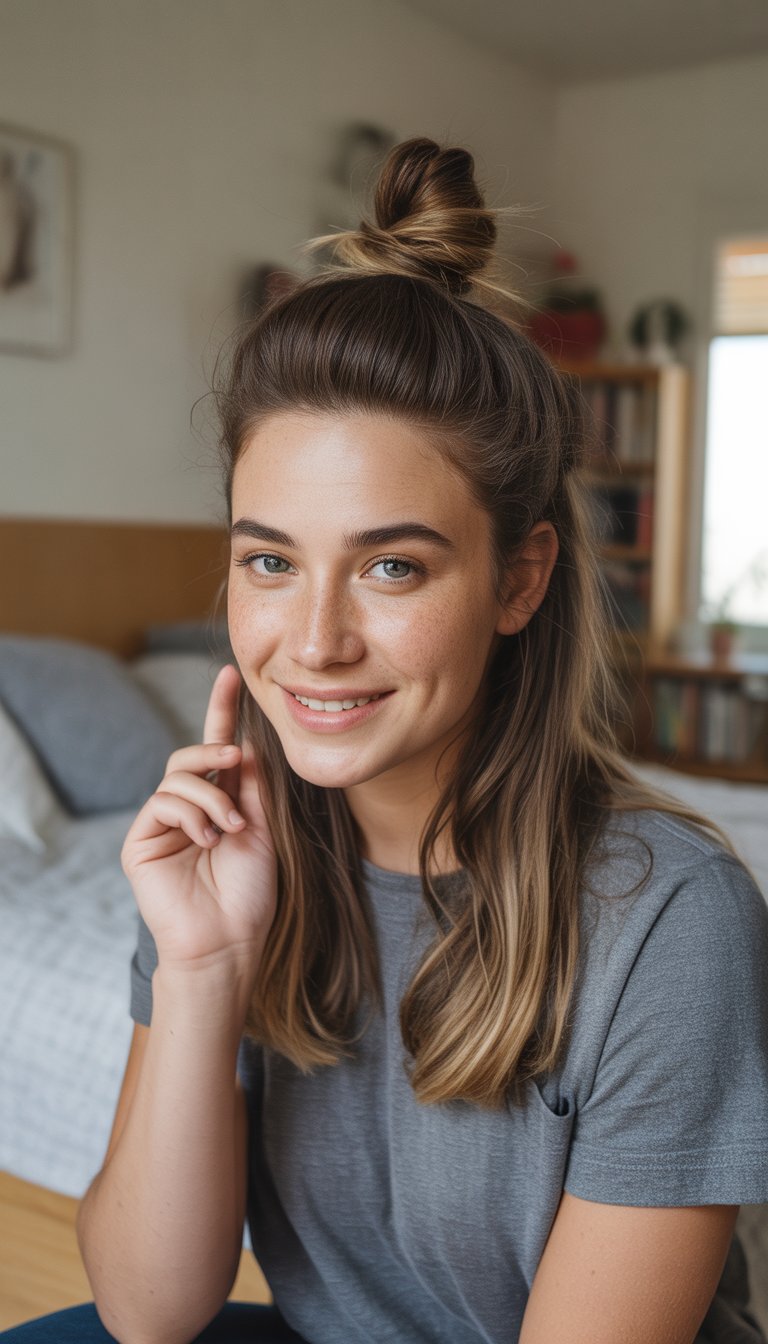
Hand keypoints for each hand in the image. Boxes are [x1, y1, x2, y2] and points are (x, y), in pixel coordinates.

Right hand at [121, 664, 276, 975]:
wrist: (229, 942)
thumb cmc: (250, 895)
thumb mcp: (263, 831)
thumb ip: (253, 787)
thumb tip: (248, 745)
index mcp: (219, 804)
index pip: (218, 750)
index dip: (223, 712)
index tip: (232, 676)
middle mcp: (188, 810)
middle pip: (190, 755)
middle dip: (213, 748)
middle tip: (235, 759)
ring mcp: (162, 825)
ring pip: (177, 776)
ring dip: (209, 796)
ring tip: (229, 830)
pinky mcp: (141, 842)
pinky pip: (162, 802)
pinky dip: (191, 814)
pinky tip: (208, 840)